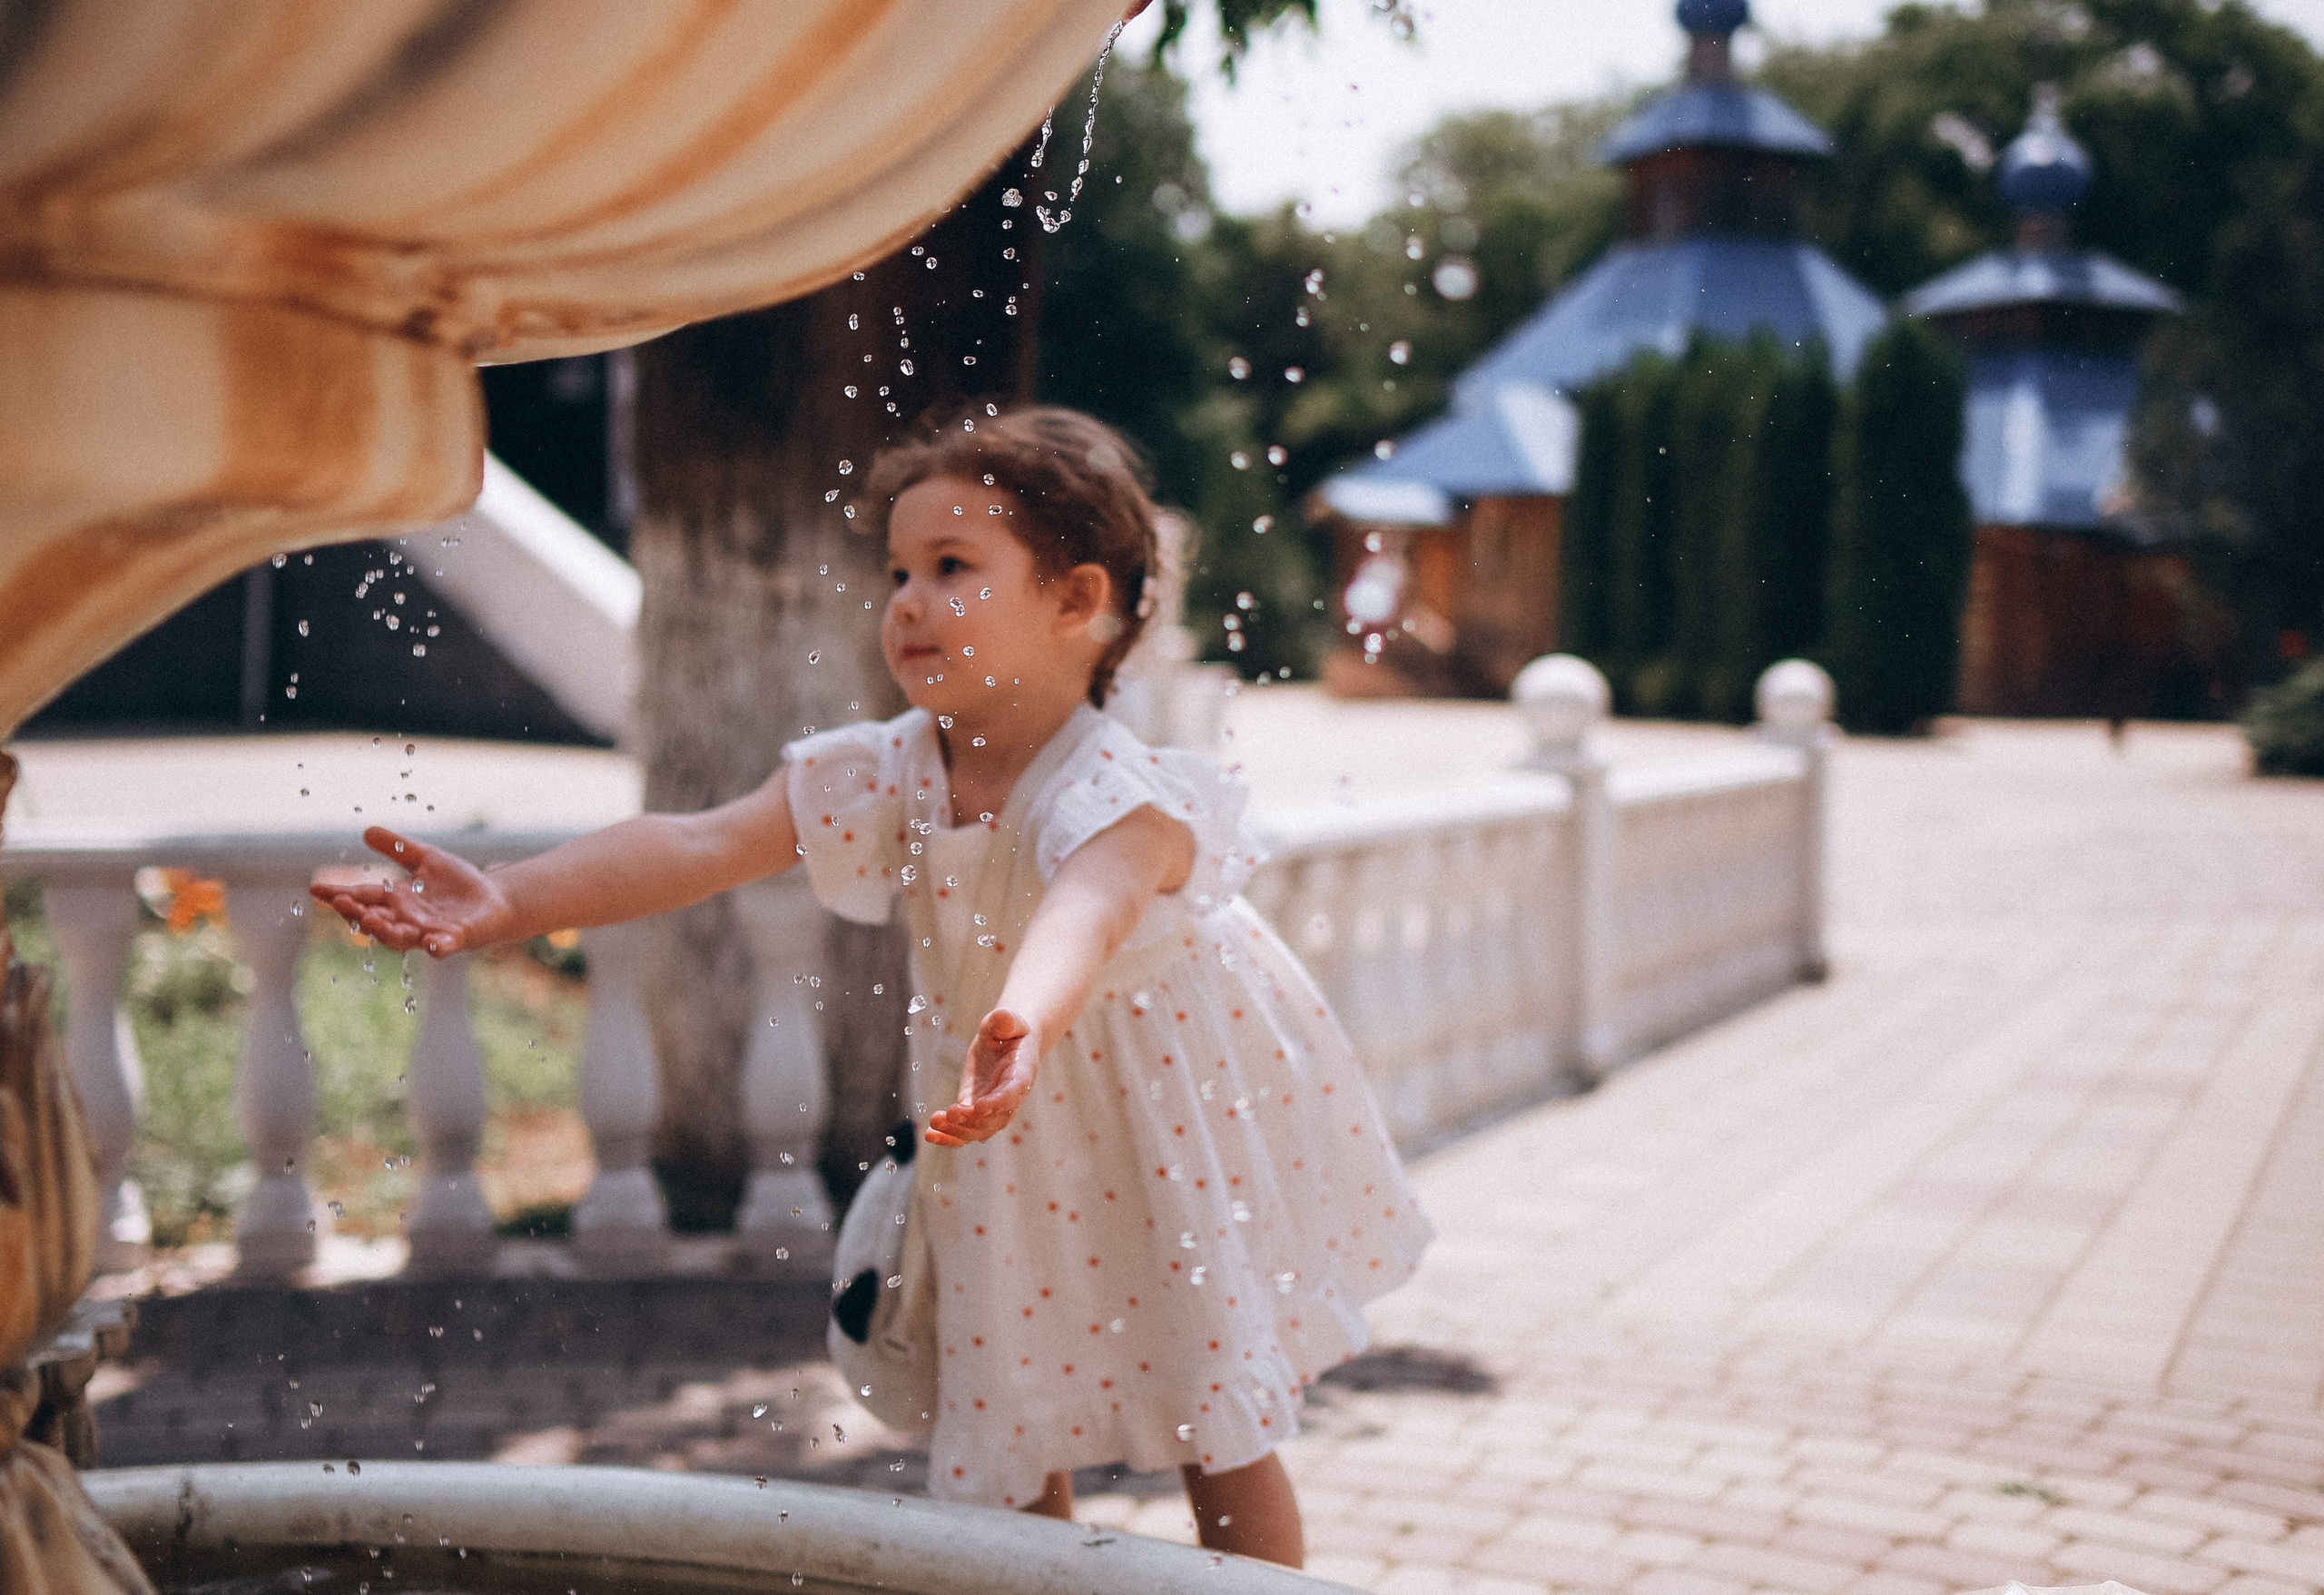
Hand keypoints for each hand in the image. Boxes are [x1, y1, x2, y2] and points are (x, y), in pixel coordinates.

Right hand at [309, 827, 513, 956]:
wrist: (495, 900)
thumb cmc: (458, 883)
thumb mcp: (426, 859)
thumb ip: (398, 848)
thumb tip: (367, 831)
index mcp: (398, 901)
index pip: (364, 898)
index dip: (340, 895)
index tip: (315, 889)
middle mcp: (408, 921)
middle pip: (376, 922)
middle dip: (358, 914)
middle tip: (343, 903)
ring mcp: (430, 932)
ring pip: (402, 939)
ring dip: (386, 931)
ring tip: (372, 920)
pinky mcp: (456, 939)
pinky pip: (443, 947)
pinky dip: (436, 946)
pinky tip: (429, 942)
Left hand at [925, 1008, 1041, 1146]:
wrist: (1007, 1043)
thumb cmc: (1009, 1030)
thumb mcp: (1007, 1021)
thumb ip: (1005, 1021)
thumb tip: (1003, 1019)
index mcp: (1021, 1074)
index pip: (1013, 1093)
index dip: (998, 1103)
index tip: (979, 1107)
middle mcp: (1010, 1099)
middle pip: (994, 1120)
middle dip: (971, 1121)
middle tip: (950, 1112)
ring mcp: (992, 1109)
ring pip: (978, 1131)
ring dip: (957, 1131)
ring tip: (934, 1124)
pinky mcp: (974, 1112)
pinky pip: (964, 1131)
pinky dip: (948, 1137)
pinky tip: (930, 1135)